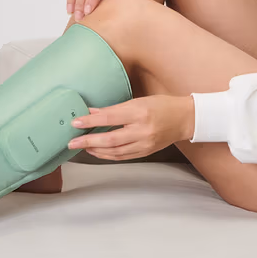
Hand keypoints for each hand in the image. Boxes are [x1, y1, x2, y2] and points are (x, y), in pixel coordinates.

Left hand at [67, 95, 194, 160]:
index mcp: (140, 113)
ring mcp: (144, 144)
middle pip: (110, 139)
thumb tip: (92, 112)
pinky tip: (97, 151)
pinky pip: (123, 156)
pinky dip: (107, 155)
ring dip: (96, 150)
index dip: (91, 121)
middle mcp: (142, 130)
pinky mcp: (146, 152)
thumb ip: (115, 108)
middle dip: (88, 141)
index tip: (76, 122)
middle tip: (72, 142)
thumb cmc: (163, 105)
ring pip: (115, 151)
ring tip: (81, 146)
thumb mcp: (138, 101)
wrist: (184, 119)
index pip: (110, 118)